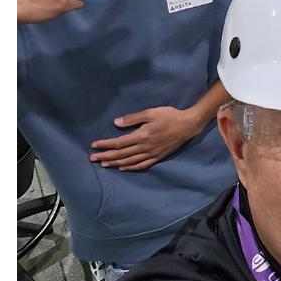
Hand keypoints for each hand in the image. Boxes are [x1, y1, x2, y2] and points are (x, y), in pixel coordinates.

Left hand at [90, 105, 206, 170]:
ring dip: (115, 163)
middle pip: (121, 154)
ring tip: (104, 164)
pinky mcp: (157, 157)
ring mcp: (151, 154)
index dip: (105, 145)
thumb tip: (116, 123)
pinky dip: (131, 168)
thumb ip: (133, 118)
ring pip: (129, 161)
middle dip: (105, 156)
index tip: (94, 146)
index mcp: (142, 135)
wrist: (188, 125)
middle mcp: (145, 147)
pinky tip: (123, 168)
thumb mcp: (151, 112)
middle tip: (92, 158)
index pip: (119, 143)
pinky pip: (141, 165)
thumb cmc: (170, 116)